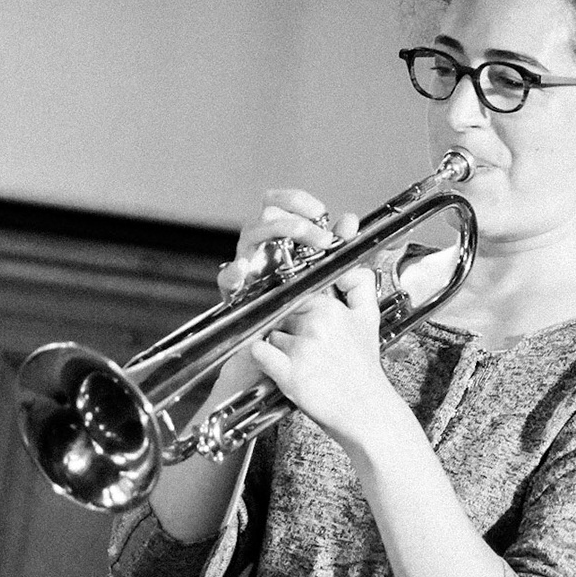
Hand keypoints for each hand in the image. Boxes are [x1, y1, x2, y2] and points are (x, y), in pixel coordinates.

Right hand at [205, 190, 348, 404]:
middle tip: (320, 238)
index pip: (288, 210)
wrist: (297, 373)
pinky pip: (227, 278)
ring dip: (271, 235)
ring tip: (293, 245)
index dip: (300, 202)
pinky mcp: (235, 297)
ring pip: (249, 236)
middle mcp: (268, 255)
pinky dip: (233, 272)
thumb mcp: (337, 295)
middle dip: (294, 221)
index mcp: (290, 249)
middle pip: (268, 216)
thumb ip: (342, 258)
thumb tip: (349, 224)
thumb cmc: (313, 334)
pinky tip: (244, 271)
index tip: (321, 211)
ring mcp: (250, 273)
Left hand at [247, 253, 399, 451]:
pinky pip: (258, 352)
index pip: (297, 297)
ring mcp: (302, 348)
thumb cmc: (363, 370)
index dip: (296, 311)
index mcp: (333, 309)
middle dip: (287, 329)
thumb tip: (349, 269)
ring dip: (277, 346)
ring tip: (298, 362)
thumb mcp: (369, 320)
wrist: (366, 410)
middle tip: (304, 349)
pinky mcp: (290, 373)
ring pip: (270, 333)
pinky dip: (260, 356)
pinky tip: (274, 365)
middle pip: (281, 315)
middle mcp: (317, 325)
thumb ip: (361, 286)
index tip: (301, 324)